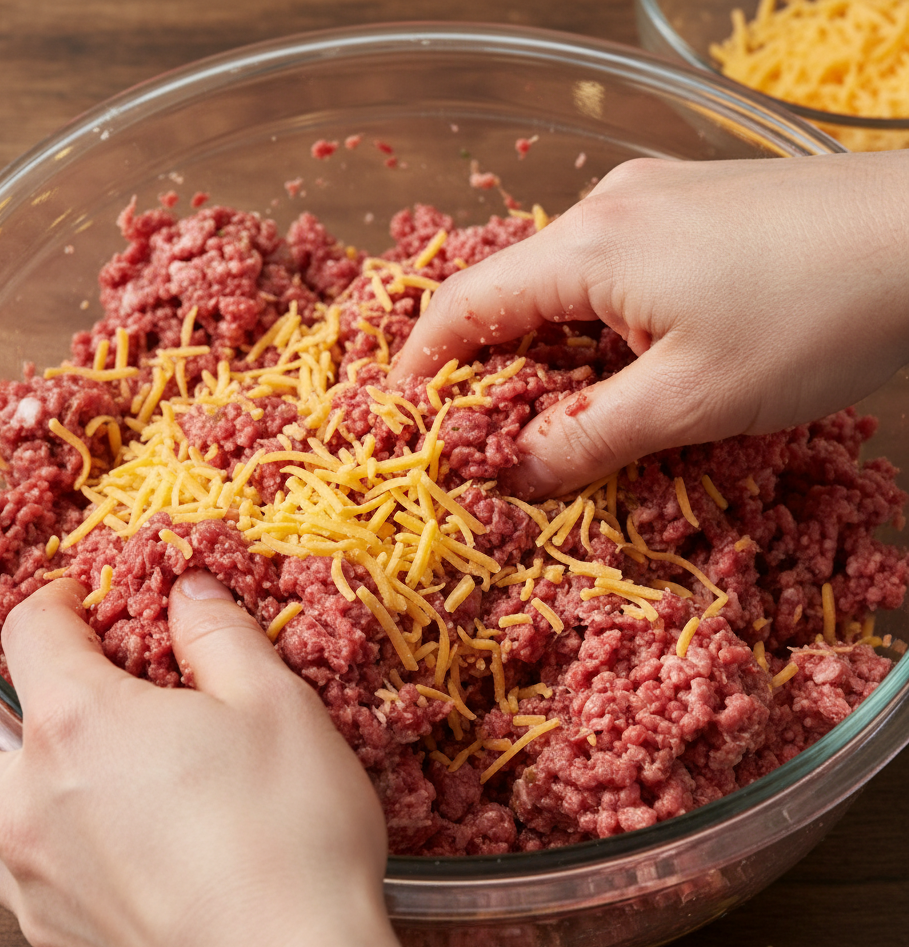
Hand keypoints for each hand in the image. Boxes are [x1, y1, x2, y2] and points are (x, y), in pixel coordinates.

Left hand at [0, 572, 440, 946]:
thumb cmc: (288, 836)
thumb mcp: (277, 705)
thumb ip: (222, 636)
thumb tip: (192, 594)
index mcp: (78, 727)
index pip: (28, 636)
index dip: (52, 602)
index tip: (78, 599)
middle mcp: (30, 808)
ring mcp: (37, 891)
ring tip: (31, 766)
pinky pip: (19, 889)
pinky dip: (30, 849)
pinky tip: (92, 850)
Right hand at [390, 151, 908, 496]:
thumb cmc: (817, 315)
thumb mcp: (691, 401)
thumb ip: (586, 440)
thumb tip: (512, 474)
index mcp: (587, 246)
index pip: (464, 305)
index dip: (420, 366)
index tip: (400, 420)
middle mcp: (606, 208)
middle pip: (508, 292)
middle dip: (485, 369)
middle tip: (482, 437)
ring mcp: (652, 200)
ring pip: (562, 285)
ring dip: (546, 352)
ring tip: (554, 417)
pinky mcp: (692, 209)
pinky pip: (611, 272)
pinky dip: (593, 327)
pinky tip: (622, 368)